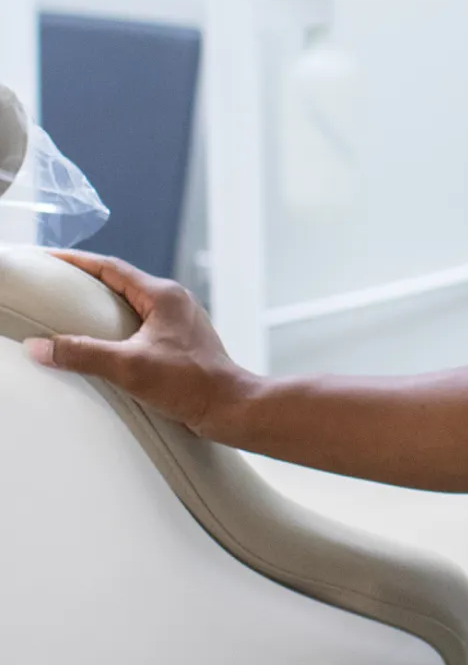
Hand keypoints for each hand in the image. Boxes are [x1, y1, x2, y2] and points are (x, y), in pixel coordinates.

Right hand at [21, 250, 253, 435]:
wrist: (227, 405)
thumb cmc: (190, 383)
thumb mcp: (128, 367)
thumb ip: (83, 354)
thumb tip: (42, 347)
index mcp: (163, 295)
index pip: (112, 268)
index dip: (78, 263)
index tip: (51, 260)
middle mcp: (174, 300)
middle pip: (121, 282)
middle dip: (87, 282)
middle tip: (55, 285)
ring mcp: (179, 319)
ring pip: (132, 303)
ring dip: (103, 305)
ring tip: (72, 311)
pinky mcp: (179, 338)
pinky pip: (141, 322)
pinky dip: (117, 325)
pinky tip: (103, 341)